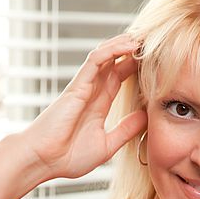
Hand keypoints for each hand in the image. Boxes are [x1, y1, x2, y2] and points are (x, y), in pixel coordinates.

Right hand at [22, 34, 146, 179]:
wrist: (43, 161)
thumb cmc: (68, 157)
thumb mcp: (107, 145)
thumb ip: (126, 130)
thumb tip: (146, 116)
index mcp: (99, 105)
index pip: (120, 77)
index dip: (136, 67)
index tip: (155, 61)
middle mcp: (92, 92)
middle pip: (115, 62)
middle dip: (133, 51)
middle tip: (154, 41)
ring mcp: (84, 87)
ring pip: (106, 56)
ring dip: (124, 45)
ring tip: (145, 37)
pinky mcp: (77, 86)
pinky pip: (95, 61)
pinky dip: (111, 50)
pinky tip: (128, 46)